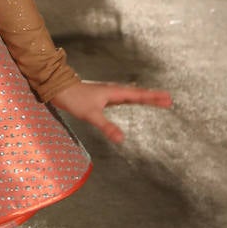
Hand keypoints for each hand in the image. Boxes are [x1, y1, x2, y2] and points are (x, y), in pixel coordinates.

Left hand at [50, 80, 171, 143]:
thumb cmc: (74, 99)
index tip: (168, 98)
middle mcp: (113, 91)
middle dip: (153, 97)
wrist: (58, 88)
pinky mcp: (102, 97)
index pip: (138, 95)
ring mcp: (107, 93)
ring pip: (130, 94)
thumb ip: (106, 127)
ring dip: (144, 97)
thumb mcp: (91, 115)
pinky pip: (122, 97)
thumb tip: (121, 139)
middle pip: (137, 93)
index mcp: (114, 92)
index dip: (153, 98)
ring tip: (156, 100)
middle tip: (169, 100)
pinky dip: (132, 99)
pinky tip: (131, 101)